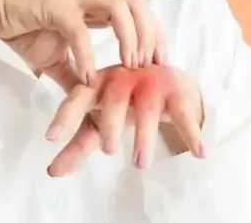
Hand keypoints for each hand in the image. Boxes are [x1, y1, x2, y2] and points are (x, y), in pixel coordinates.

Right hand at [0, 0, 162, 83]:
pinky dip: (88, 55)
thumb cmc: (25, 30)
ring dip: (130, 37)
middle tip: (151, 66)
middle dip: (150, 34)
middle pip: (137, 5)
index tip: (161, 62)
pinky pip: (79, 30)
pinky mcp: (55, 6)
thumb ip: (77, 75)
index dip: (154, 34)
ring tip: (130, 66)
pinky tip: (89, 76)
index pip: (138, 11)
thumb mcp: (58, 60)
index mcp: (96, 4)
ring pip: (118, 8)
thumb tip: (92, 100)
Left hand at [44, 64, 204, 176]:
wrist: (169, 79)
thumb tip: (52, 172)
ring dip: (144, 137)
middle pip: (114, 98)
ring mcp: (152, 82)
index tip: (51, 137)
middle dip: (110, 123)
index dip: (65, 115)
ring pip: (147, 108)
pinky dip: (191, 133)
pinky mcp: (178, 91)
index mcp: (99, 84)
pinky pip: (183, 113)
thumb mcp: (100, 120)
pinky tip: (199, 152)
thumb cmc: (126, 102)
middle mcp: (124, 77)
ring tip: (140, 164)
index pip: (78, 97)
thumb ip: (78, 145)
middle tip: (108, 150)